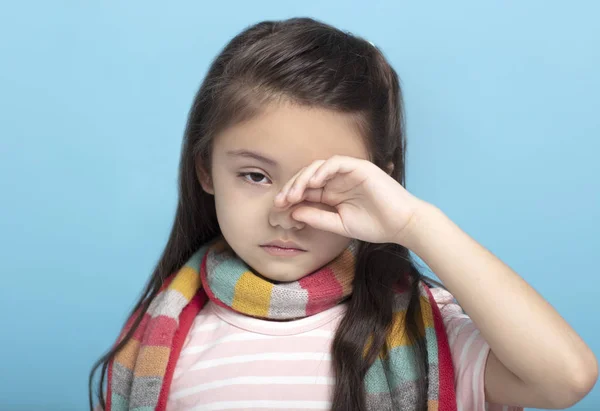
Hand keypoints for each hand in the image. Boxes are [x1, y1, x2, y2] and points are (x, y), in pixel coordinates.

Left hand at [273, 155, 426, 244]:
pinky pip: (336, 163)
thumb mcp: (339, 224)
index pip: (306, 189)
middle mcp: (338, 180)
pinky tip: (313, 183)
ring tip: (294, 193)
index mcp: (332, 193)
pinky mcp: (360, 167)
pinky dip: (323, 170)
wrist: (402, 225)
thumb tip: (292, 212)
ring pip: (318, 167)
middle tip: (281, 200)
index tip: (278, 208)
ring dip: (303, 178)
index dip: (290, 196)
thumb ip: (317, 217)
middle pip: (307, 176)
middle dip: (292, 187)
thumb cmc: (375, 225)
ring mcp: (348, 172)